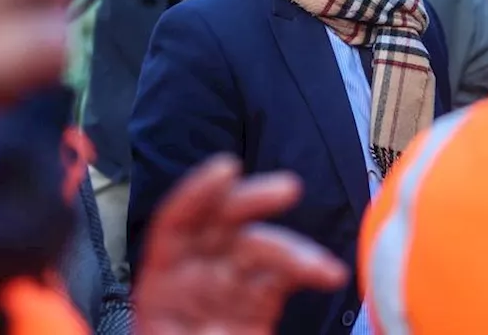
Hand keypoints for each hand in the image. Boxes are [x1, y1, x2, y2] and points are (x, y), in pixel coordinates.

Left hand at [133, 155, 348, 334]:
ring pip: (260, 250)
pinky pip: (283, 276)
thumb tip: (217, 326)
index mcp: (161, 285)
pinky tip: (326, 272)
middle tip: (288, 188)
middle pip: (222, 224)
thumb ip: (185, 330)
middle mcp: (195, 277)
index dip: (199, 192)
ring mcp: (228, 288)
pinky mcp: (258, 304)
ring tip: (322, 265)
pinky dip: (307, 270)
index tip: (228, 169)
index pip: (177, 223)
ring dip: (293, 250)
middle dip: (253, 200)